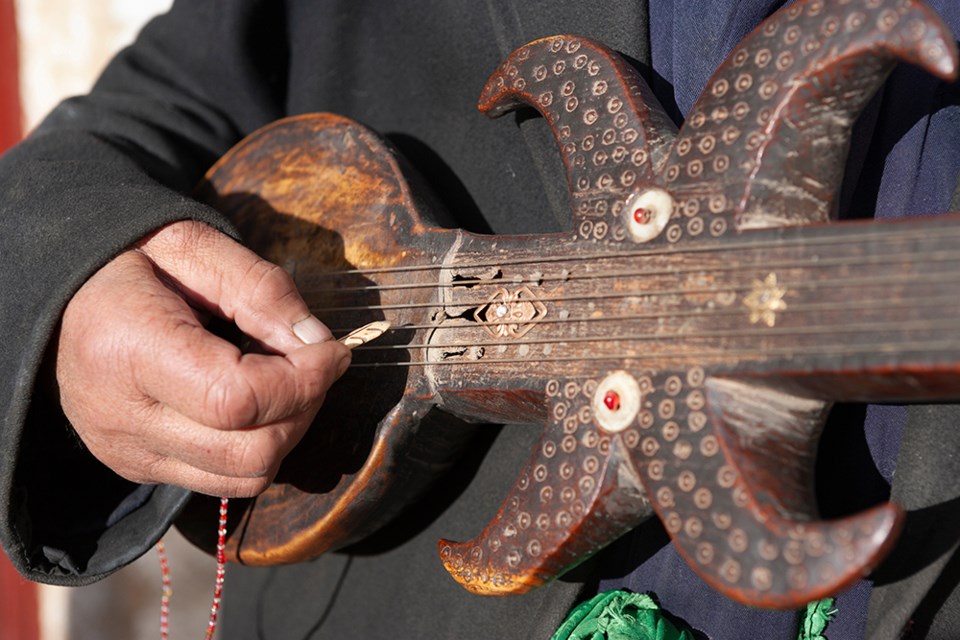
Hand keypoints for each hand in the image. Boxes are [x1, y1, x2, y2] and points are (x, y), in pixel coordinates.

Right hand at [55, 220, 350, 496]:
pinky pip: (223, 480)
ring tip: (288, 382)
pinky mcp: (139, 467)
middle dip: (305, 408)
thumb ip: (262, 290)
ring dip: (289, 432)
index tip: (332, 350)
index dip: (303, 381)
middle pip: (248, 452)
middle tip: (316, 363)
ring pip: (244, 477)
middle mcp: (121, 417)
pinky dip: (259, 447)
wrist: (62, 295)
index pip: (236, 400)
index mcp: (127, 350)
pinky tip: (258, 404)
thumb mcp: (196, 247)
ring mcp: (127, 453)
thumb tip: (318, 345)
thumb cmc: (133, 261)